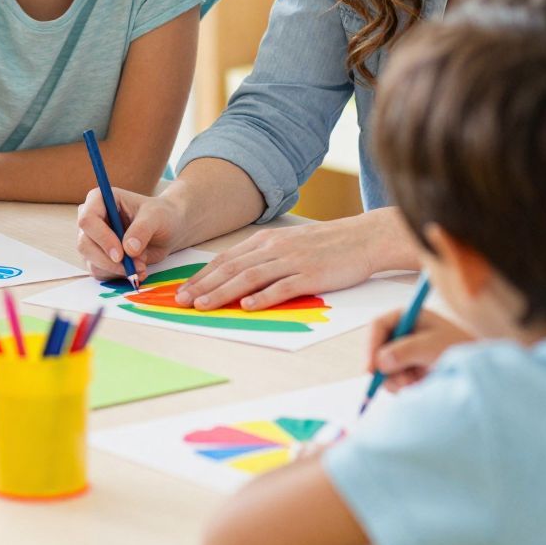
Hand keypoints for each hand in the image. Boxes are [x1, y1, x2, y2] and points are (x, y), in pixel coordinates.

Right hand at [76, 186, 183, 280]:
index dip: (102, 238)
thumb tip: (128, 250)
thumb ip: (142, 230)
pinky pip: (101, 272)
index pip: (87, 220)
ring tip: (141, 266)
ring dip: (116, 270)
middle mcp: (91, 219)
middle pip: (84, 244)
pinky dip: (118, 276)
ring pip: (91, 262)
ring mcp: (93, 240)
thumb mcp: (156, 217)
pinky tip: (137, 270)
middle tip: (132, 268)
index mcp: (99, 200)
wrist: (167, 230)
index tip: (120, 254)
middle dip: (108, 261)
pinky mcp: (99, 257)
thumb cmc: (160, 215)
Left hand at [177, 218, 378, 310]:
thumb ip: (264, 257)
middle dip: (203, 286)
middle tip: (182, 301)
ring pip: (250, 277)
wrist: (363, 238)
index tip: (183, 290)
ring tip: (203, 306)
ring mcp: (292, 261)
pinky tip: (246, 306)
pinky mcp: (310, 275)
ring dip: (223, 293)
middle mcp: (274, 248)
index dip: (202, 275)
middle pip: (232, 268)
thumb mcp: (289, 243)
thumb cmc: (327, 244)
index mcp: (266, 240)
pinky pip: (282, 287)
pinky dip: (262, 297)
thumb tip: (237, 277)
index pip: (226, 258)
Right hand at [366, 308, 468, 392]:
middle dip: (383, 367)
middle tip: (392, 382)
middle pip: (375, 349)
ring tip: (415, 381)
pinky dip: (400, 386)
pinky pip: (390, 380)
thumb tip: (380, 361)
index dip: (371, 345)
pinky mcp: (405, 370)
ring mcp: (402, 353)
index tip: (371, 367)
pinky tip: (417, 385)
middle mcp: (401, 333)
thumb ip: (406, 351)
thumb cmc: (458, 349)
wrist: (475, 369)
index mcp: (407, 317)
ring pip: (381, 368)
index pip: (378, 326)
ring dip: (394, 379)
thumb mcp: (433, 346)